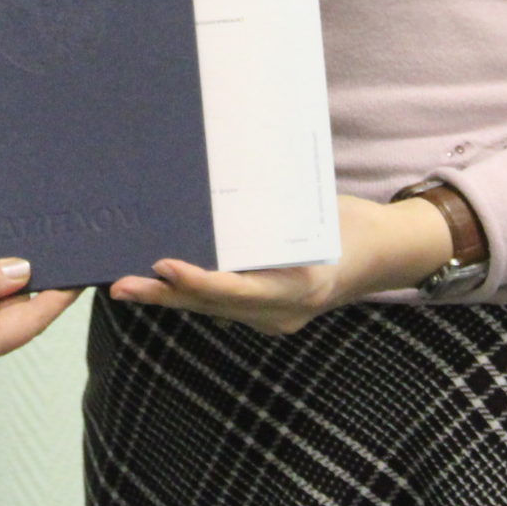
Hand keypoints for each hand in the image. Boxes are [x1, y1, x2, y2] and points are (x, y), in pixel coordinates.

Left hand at [106, 194, 450, 335]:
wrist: (386, 253)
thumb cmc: (350, 223)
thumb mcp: (314, 212)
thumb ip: (269, 213)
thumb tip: (215, 187)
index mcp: (301, 286)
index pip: (238, 290)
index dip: (198, 281)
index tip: (164, 266)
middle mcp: (286, 312)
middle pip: (215, 307)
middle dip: (165, 296)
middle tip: (121, 285)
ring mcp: (278, 319)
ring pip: (214, 311)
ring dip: (171, 297)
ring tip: (126, 285)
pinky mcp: (270, 315)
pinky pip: (225, 307)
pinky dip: (193, 293)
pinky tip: (161, 282)